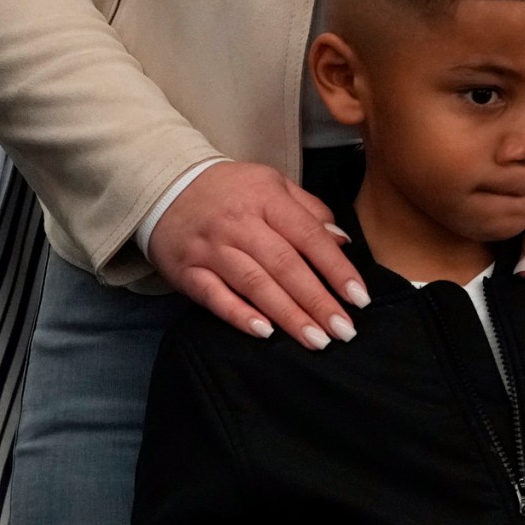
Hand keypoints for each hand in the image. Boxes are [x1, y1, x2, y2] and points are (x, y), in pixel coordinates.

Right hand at [148, 161, 367, 348]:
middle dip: (318, 301)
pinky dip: (239, 316)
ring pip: (255, 284)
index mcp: (267, 199)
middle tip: (343, 330)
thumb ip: (310, 211)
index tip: (359, 297)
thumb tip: (343, 242)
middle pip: (285, 266)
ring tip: (316, 339)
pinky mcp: (187, 271)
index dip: (337, 269)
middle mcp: (240, 224)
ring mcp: (212, 249)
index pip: (310, 237)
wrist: (165, 187)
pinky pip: (215, 297)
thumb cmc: (231, 190)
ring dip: (288, 315)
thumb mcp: (273, 185)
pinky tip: (265, 333)